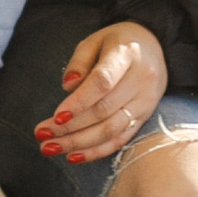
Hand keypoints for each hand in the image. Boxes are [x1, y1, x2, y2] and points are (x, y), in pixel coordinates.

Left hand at [40, 22, 165, 164]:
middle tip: (42, 135)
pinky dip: (97, 151)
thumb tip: (67, 88)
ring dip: (80, 143)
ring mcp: (146, 101)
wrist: (155, 46)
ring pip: (112, 130)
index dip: (79, 102)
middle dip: (70, 127)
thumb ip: (79, 61)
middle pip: (104, 110)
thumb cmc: (117, 42)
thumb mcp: (95, 40)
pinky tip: (74, 156)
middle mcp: (141, 80)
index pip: (102, 82)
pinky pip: (121, 140)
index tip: (56, 116)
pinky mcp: (145, 117)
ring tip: (51, 148)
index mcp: (127, 54)